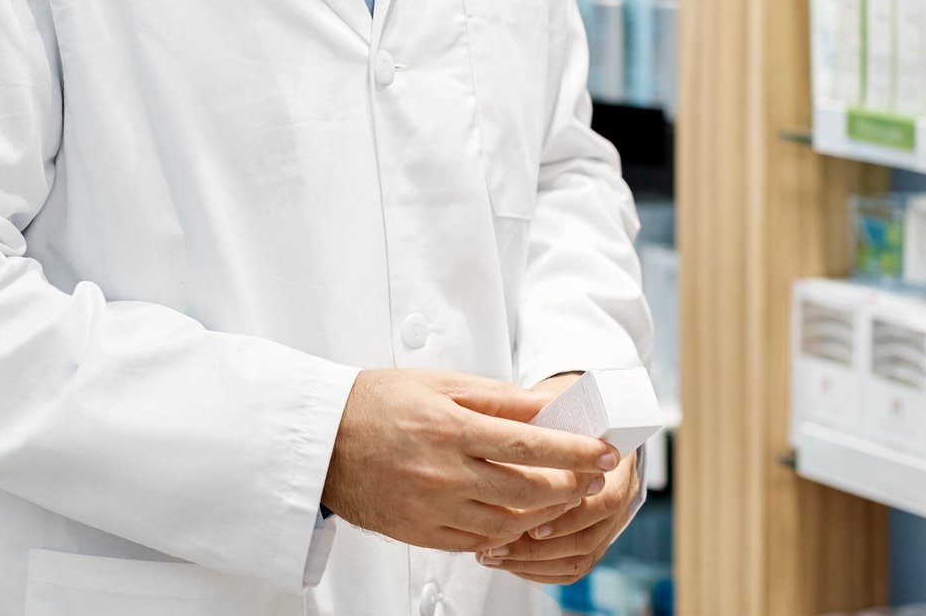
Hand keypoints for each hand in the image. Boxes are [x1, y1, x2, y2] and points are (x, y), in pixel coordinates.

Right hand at [320, 369, 619, 554]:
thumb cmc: (376, 403)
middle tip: (588, 477)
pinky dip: (506, 532)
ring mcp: (433, 507)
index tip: (604, 452)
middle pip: (529, 490)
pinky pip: (479, 541)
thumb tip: (545, 405)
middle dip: (570, 484)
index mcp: (450, 428)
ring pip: (509, 522)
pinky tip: (515, 516)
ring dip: (542, 512)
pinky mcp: (422, 532)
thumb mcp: (437, 384)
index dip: (575, 451)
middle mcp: (444, 472)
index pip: (530, 445)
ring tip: (557, 497)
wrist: (321, 441)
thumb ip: (496, 397)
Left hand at [477, 374, 640, 583]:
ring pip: (578, 558)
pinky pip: (572, 568)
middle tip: (495, 543)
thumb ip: (536, 418)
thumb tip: (508, 424)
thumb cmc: (565, 410)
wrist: (588, 420)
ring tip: (492, 554)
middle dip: (537, 548)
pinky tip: (507, 563)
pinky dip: (538, 571)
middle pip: (587, 538)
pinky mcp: (594, 538)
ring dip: (531, 562)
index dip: (567, 514)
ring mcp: (610, 522)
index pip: (603, 500)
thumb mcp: (555, 404)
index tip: (528, 518)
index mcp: (617, 464)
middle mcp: (620, 497)